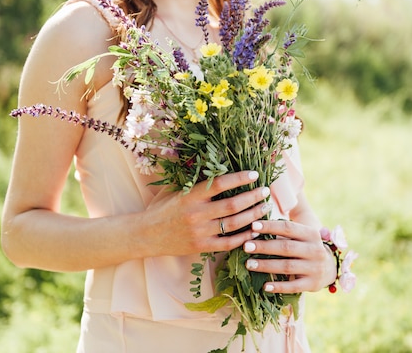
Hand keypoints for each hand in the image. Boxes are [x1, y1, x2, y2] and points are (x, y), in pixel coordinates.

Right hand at [144, 171, 271, 256]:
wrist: (145, 235)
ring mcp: (200, 232)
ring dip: (253, 215)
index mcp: (190, 196)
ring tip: (265, 208)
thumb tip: (214, 164)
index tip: (254, 174)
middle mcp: (196, 214)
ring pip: (234, 224)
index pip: (221, 184)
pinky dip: (244, 237)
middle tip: (266, 191)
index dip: (240, 178)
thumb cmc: (160, 209)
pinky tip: (255, 230)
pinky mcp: (201, 247)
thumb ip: (193, 180)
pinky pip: (228, 243)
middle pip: (233, 205)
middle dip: (253, 197)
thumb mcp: (173, 190)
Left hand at [242, 220, 336, 292]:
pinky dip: (278, 286)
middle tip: (246, 246)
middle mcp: (315, 250)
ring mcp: (315, 268)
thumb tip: (253, 230)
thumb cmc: (305, 248)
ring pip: (287, 267)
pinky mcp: (312, 284)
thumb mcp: (300, 237)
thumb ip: (282, 233)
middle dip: (264, 246)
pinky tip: (265, 286)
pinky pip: (293, 286)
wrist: (329, 268)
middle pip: (286, 247)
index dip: (270, 226)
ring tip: (249, 264)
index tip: (252, 226)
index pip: (288, 227)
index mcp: (311, 234)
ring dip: (266, 265)